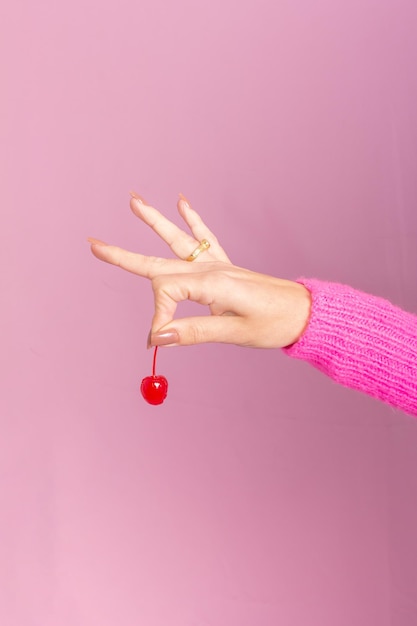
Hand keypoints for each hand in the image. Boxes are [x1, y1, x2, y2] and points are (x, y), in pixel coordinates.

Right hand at [89, 193, 310, 348]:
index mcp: (210, 283)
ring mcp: (217, 264)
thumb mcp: (233, 332)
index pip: (164, 295)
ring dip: (153, 222)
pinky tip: (182, 201)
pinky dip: (192, 220)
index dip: (157, 319)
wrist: (304, 312)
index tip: (157, 341)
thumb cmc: (274, 324)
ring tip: (133, 201)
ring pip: (177, 239)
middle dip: (123, 256)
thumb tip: (156, 338)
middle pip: (158, 261)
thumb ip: (193, 332)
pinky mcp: (225, 266)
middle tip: (93, 245)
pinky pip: (205, 238)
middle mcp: (210, 268)